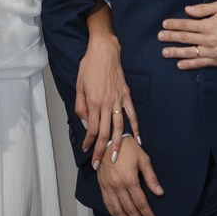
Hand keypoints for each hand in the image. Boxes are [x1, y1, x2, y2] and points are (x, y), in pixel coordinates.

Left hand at [75, 5, 140, 167]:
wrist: (104, 50)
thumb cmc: (89, 66)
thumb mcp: (78, 85)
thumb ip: (81, 106)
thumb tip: (86, 122)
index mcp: (93, 102)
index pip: (92, 128)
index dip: (89, 142)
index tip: (87, 151)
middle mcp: (106, 103)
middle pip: (105, 132)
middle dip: (101, 150)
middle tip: (100, 164)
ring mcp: (118, 100)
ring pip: (119, 127)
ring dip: (117, 144)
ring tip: (116, 157)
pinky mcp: (126, 95)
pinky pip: (132, 114)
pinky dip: (135, 127)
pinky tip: (138, 139)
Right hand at [96, 135, 163, 215]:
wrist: (109, 140)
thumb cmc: (128, 148)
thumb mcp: (143, 159)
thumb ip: (151, 178)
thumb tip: (160, 193)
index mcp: (130, 179)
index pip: (140, 202)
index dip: (147, 213)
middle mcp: (118, 185)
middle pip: (129, 208)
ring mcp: (108, 186)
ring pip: (117, 209)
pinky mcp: (102, 185)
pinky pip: (107, 203)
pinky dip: (114, 213)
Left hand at [159, 0, 216, 67]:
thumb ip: (204, 9)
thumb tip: (188, 10)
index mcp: (209, 25)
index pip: (187, 24)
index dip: (174, 24)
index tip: (164, 24)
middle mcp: (209, 39)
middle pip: (186, 38)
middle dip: (171, 37)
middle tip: (160, 36)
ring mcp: (213, 52)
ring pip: (190, 52)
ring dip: (176, 52)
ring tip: (164, 52)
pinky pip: (200, 64)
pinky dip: (189, 65)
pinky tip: (180, 64)